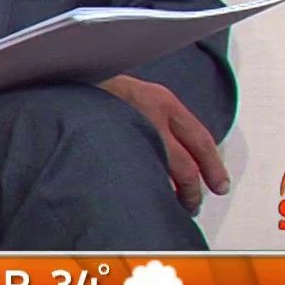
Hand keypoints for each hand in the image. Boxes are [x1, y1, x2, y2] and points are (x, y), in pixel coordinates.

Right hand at [99, 74, 229, 213]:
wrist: (65, 80)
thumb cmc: (99, 88)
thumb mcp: (138, 92)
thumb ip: (158, 117)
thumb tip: (180, 149)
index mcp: (162, 102)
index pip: (201, 140)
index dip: (214, 167)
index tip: (220, 185)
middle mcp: (150, 117)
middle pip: (185, 167)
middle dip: (192, 192)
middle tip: (193, 204)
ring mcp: (128, 132)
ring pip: (160, 176)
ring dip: (168, 195)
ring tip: (167, 205)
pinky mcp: (107, 145)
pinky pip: (133, 175)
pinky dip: (142, 188)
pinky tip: (140, 194)